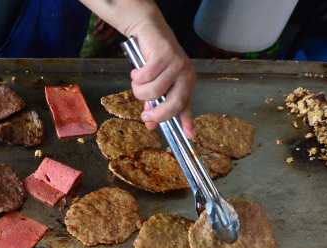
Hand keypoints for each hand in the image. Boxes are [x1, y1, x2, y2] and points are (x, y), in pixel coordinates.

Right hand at [128, 20, 195, 136]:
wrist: (150, 32)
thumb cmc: (153, 61)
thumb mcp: (157, 85)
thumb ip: (156, 105)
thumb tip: (149, 125)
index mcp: (187, 83)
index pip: (185, 106)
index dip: (187, 121)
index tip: (190, 136)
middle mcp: (186, 74)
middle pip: (173, 104)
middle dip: (156, 114)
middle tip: (144, 115)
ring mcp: (177, 64)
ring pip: (154, 91)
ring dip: (139, 90)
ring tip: (136, 82)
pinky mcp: (165, 54)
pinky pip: (146, 75)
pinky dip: (137, 76)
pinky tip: (136, 71)